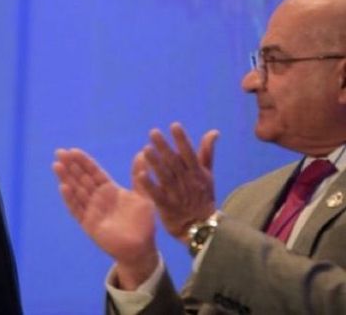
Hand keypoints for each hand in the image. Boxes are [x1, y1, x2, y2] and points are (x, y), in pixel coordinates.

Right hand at [53, 148, 158, 287]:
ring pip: (76, 191)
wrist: (141, 248)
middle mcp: (97, 198)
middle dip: (70, 166)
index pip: (93, 172)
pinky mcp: (88, 224)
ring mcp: (91, 210)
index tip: (73, 150)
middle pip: (81, 178)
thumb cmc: (143, 223)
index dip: (83, 161)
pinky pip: (77, 210)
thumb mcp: (144, 196)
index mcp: (109, 189)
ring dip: (66, 178)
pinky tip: (63, 187)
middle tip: (59, 152)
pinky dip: (70, 199)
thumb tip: (143, 152)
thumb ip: (139, 176)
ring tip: (57, 166)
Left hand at [136, 122, 218, 242]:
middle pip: (174, 163)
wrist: (202, 228)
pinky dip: (150, 185)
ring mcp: (177, 195)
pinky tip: (141, 174)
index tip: (174, 126)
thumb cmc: (202, 196)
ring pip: (166, 177)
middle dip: (164, 147)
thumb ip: (207, 153)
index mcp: (197, 174)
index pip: (189, 154)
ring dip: (156, 163)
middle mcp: (188, 182)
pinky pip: (158, 195)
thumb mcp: (207, 175)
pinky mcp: (167, 207)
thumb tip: (213, 132)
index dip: (182, 140)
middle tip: (153, 132)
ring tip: (146, 149)